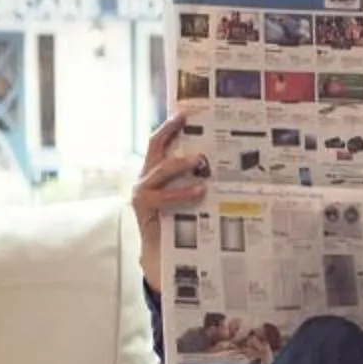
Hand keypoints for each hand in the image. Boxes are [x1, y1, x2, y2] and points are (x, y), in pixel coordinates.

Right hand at [131, 112, 207, 282]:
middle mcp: (145, 177)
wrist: (160, 253)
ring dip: (182, 162)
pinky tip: (200, 190)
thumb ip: (193, 179)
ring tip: (201, 160)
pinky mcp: (145, 208)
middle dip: (171, 130)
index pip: (159, 141)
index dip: (169, 124)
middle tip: (190, 121)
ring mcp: (142, 191)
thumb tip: (220, 162)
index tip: (185, 110)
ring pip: (162, 169)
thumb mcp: (186, 196)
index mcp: (154, 170)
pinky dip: (183, 192)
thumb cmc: (177, 221)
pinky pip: (165, 196)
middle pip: (156, 146)